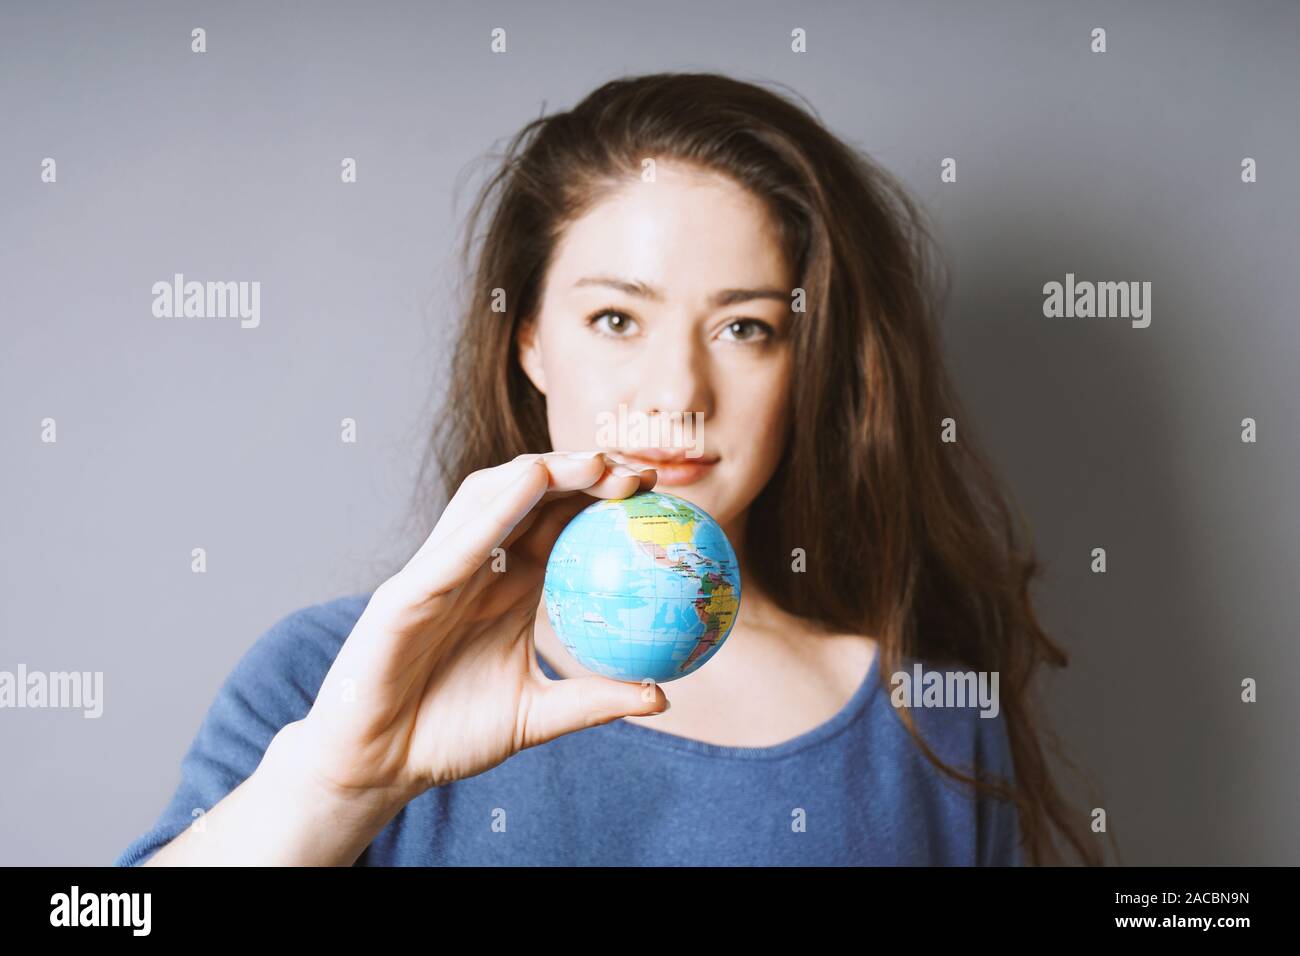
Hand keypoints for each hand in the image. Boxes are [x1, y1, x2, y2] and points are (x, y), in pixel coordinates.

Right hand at [286, 451, 666, 807]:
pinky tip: (531, 485)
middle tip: (638, 469)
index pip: (560, 521)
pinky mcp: (406, 592)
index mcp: (509, 585)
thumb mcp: (538, 716)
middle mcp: (476, 566)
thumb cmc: (451, 736)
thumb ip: (594, 701)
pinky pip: (454, 546)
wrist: (381, 767)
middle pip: (531, 495)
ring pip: (490, 499)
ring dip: (543, 472)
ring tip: (595, 463)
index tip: (659, 492)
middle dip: (584, 469)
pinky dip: (494, 511)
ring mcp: (439, 572)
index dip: (606, 496)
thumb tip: (662, 696)